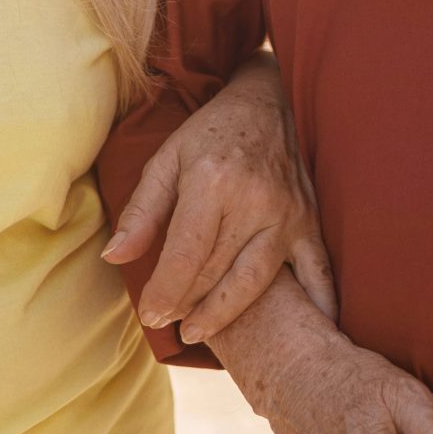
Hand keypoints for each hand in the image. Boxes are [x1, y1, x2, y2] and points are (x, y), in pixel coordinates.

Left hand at [103, 54, 335, 343]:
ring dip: (225, 314)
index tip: (150, 315)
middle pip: (215, 273)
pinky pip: (317, 272)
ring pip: (254, 282)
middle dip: (187, 306)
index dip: (164, 293)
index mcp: (213, 182)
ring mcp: (287, 215)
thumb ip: (141, 210)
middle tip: (170, 324)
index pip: (185, 256)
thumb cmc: (211, 132)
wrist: (269, 102)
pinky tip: (305, 331)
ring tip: (200, 331)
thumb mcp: (167, 159)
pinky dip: (315, 305)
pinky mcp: (310, 222)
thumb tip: (115, 257)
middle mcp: (254, 201)